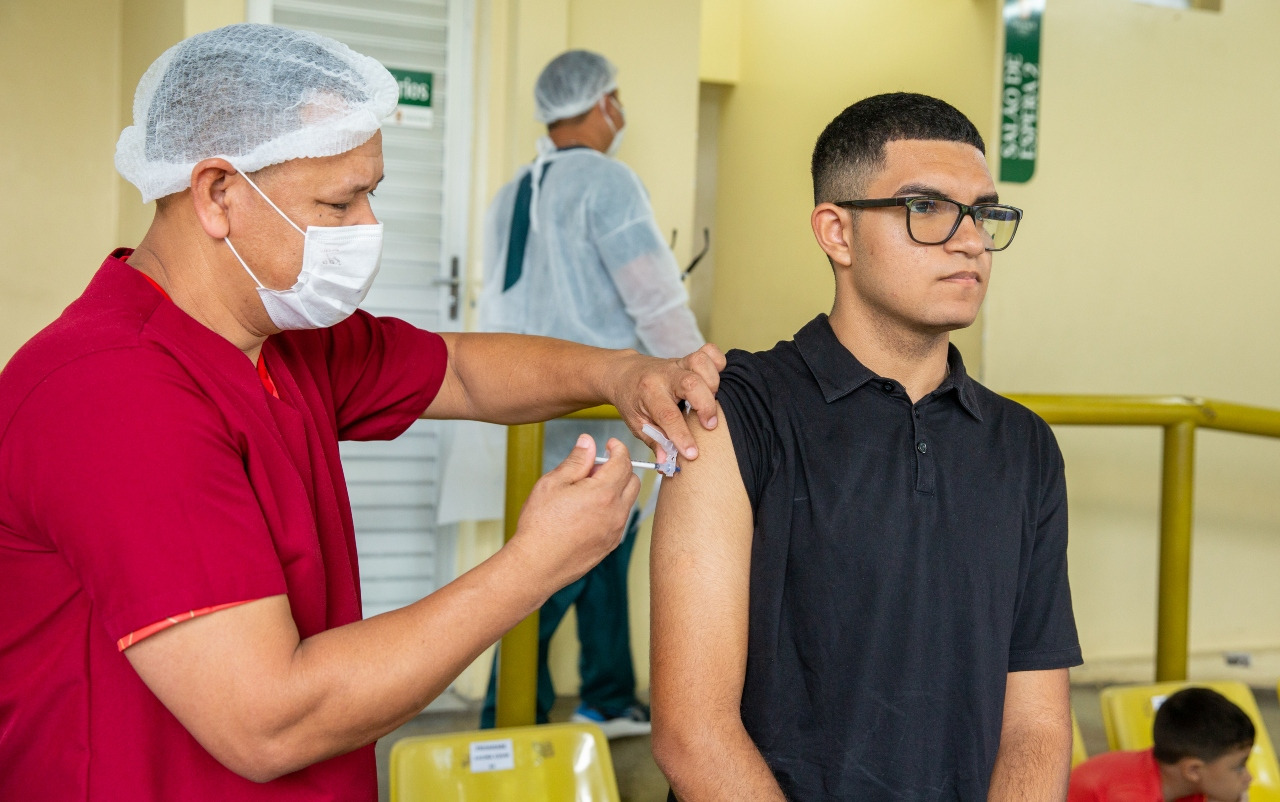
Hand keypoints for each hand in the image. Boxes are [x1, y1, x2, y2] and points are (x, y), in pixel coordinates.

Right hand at [508, 435, 640, 594]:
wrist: (536, 565)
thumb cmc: (540, 526)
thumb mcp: (553, 483)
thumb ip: (576, 461)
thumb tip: (588, 443)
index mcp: (604, 493)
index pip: (623, 462)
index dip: (618, 448)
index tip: (610, 445)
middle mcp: (616, 512)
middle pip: (632, 480)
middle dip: (619, 468)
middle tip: (594, 469)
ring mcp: (615, 531)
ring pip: (627, 501)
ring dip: (615, 490)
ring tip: (585, 492)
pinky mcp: (610, 545)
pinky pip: (619, 520)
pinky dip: (611, 509)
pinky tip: (586, 512)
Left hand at [608, 343, 725, 461]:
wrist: (624, 373)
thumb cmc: (632, 399)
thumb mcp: (636, 423)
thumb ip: (654, 441)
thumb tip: (667, 461)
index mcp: (647, 392)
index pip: (667, 415)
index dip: (682, 436)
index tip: (692, 453)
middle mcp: (664, 374)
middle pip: (690, 383)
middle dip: (705, 406)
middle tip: (709, 425)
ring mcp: (678, 363)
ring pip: (701, 362)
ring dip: (713, 382)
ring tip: (712, 400)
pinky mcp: (689, 358)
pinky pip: (710, 351)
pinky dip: (718, 363)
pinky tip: (716, 381)